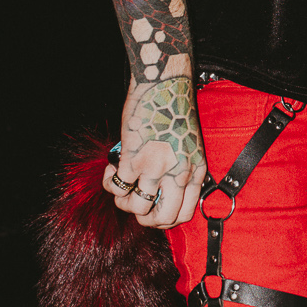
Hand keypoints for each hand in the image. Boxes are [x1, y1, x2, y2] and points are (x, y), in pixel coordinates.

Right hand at [104, 75, 206, 228]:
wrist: (166, 86)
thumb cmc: (175, 111)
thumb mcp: (189, 147)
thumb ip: (181, 170)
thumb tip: (160, 191)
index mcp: (195, 172)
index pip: (185, 214)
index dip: (166, 220)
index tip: (154, 212)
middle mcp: (179, 174)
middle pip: (163, 218)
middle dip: (146, 219)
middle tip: (135, 204)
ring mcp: (156, 169)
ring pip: (138, 208)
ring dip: (124, 202)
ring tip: (122, 184)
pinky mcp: (134, 159)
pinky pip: (117, 188)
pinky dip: (110, 183)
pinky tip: (111, 169)